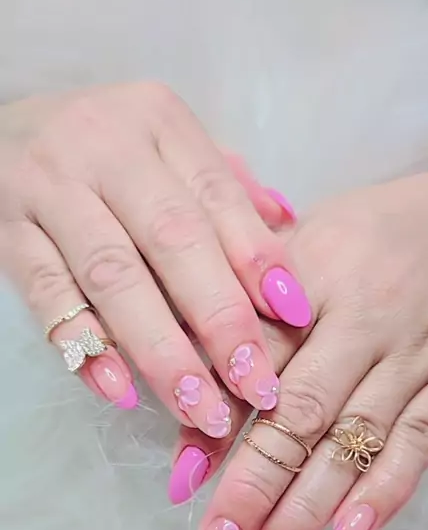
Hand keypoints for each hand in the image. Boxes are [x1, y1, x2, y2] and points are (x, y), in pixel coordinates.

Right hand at [0, 83, 308, 430]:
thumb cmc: (100, 149)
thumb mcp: (162, 143)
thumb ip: (221, 182)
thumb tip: (290, 226)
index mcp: (158, 121)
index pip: (218, 196)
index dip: (259, 259)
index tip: (296, 318)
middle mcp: (104, 147)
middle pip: (173, 239)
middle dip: (220, 319)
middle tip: (256, 385)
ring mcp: (49, 188)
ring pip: (113, 276)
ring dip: (162, 349)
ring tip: (200, 408)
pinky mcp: (6, 233)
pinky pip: (48, 295)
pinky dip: (86, 346)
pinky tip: (121, 391)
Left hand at [177, 172, 427, 529]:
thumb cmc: (370, 233)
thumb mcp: (303, 242)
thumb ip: (247, 306)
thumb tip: (190, 383)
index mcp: (316, 272)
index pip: (253, 359)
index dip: (214, 424)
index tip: (183, 486)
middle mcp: (366, 318)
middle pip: (301, 415)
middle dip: (253, 491)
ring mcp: (415, 356)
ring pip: (355, 444)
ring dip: (305, 513)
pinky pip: (419, 445)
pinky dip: (382, 495)